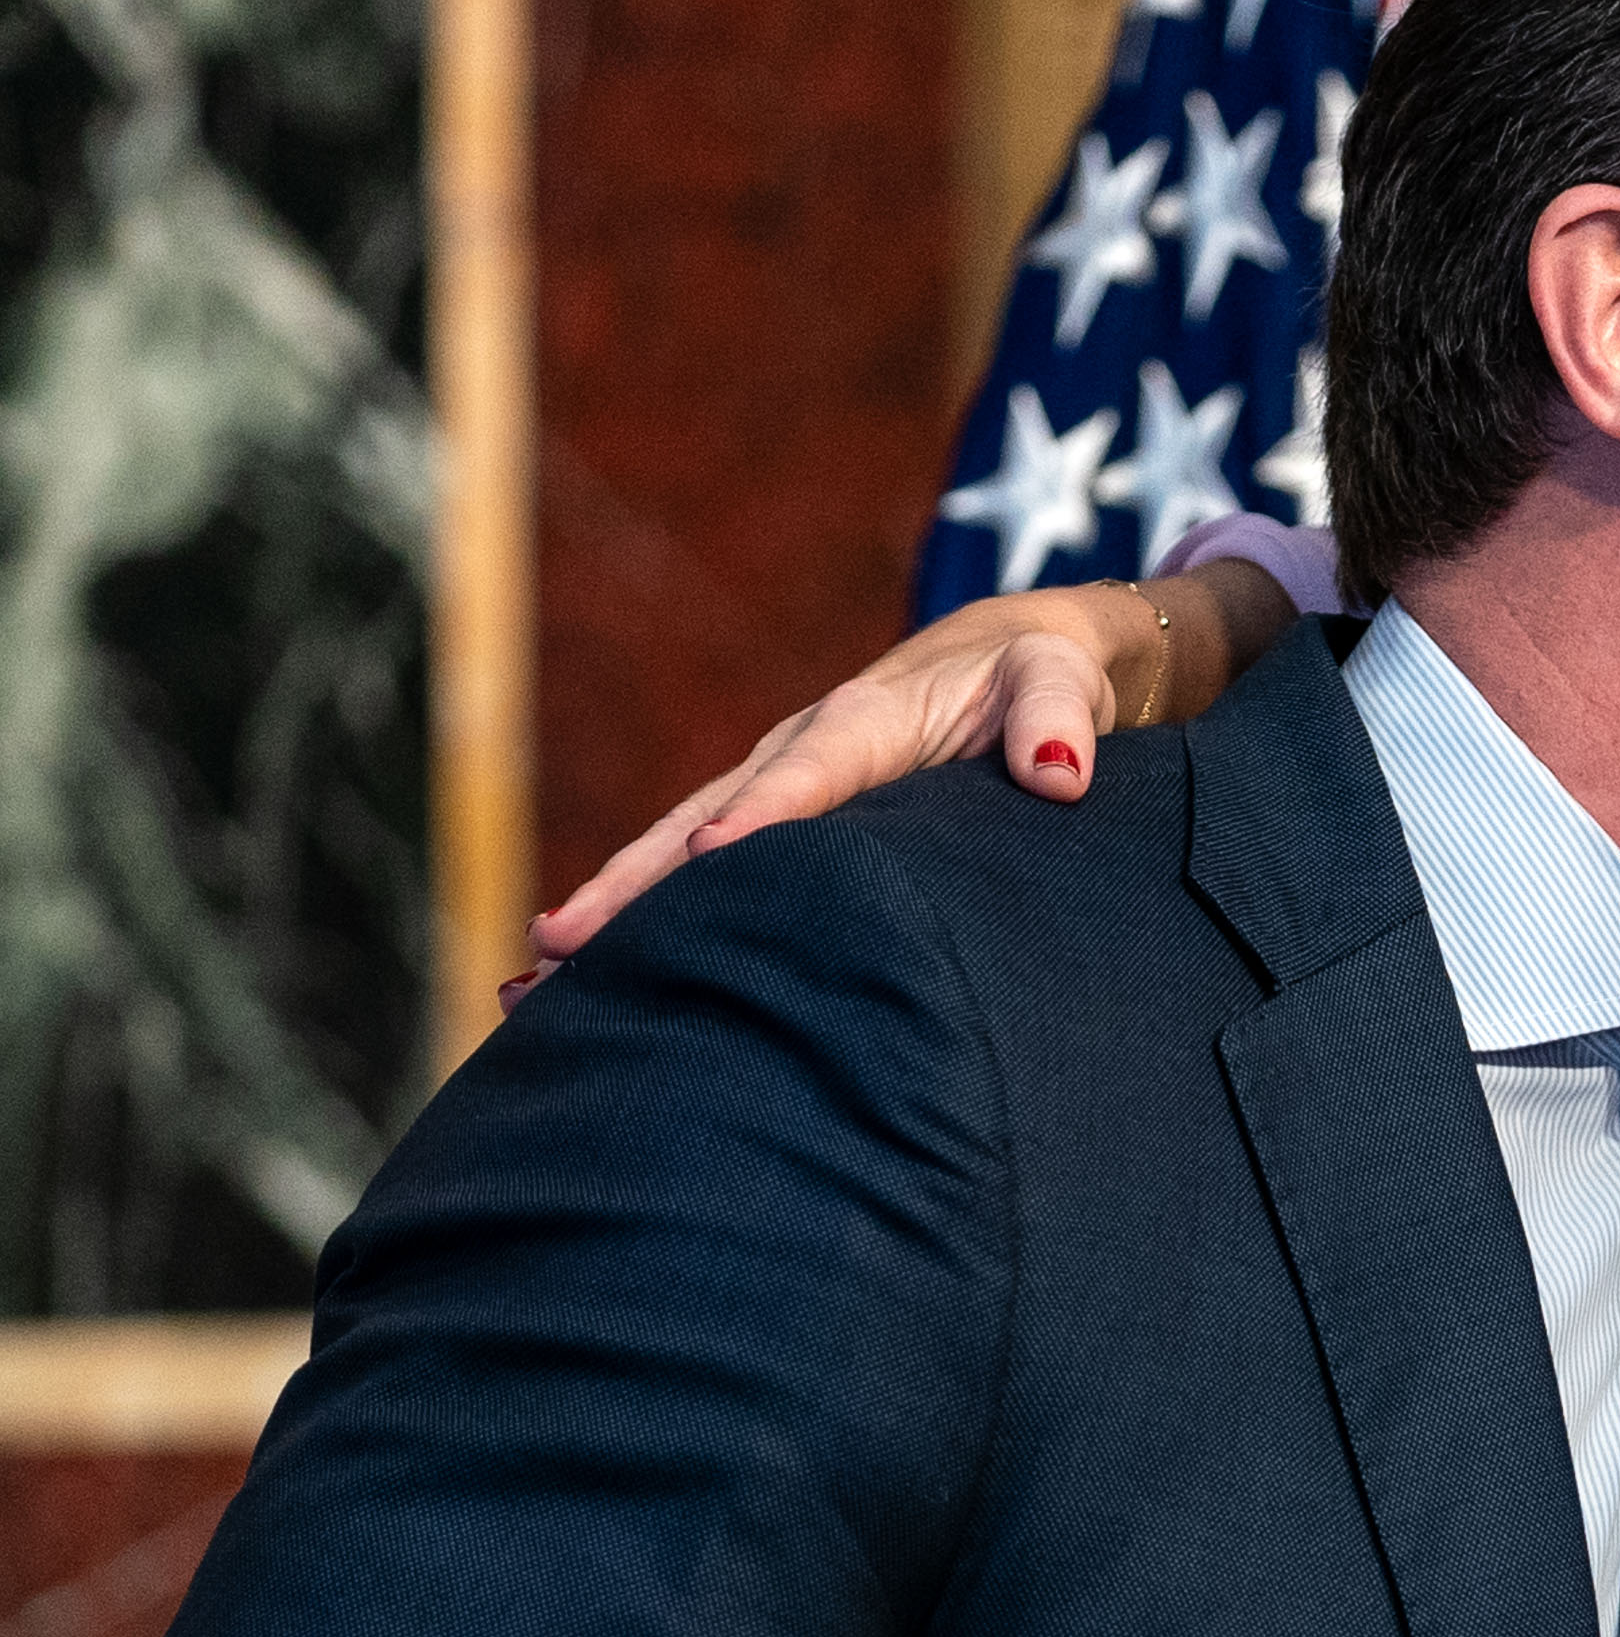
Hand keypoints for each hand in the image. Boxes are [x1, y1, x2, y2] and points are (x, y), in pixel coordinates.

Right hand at [521, 560, 1299, 969]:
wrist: (1022, 654)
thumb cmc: (1048, 672)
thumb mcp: (1065, 678)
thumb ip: (1060, 720)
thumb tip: (1058, 774)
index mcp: (868, 720)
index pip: (810, 775)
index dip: (761, 818)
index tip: (704, 863)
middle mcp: (803, 753)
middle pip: (705, 821)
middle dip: (634, 883)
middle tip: (561, 945)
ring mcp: (782, 788)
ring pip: (683, 851)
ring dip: (614, 914)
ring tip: (536, 980)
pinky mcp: (783, 825)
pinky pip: (704, 874)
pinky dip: (649, 921)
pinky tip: (590, 982)